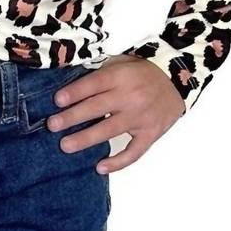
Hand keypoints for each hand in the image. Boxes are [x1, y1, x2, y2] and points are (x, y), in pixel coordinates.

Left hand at [47, 54, 186, 172]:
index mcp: (120, 76)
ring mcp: (141, 117)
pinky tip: (100, 168)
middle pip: (96, 108)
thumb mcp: (121, 62)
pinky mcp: (150, 133)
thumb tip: (70, 89)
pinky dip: (118, 162)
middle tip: (52, 126)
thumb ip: (99, 74)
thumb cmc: (142, 72)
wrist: (178, 79)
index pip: (93, 84)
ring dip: (86, 139)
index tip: (57, 101)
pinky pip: (134, 151)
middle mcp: (130, 96)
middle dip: (72, 117)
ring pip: (109, 130)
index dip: (74, 93)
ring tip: (66, 146)